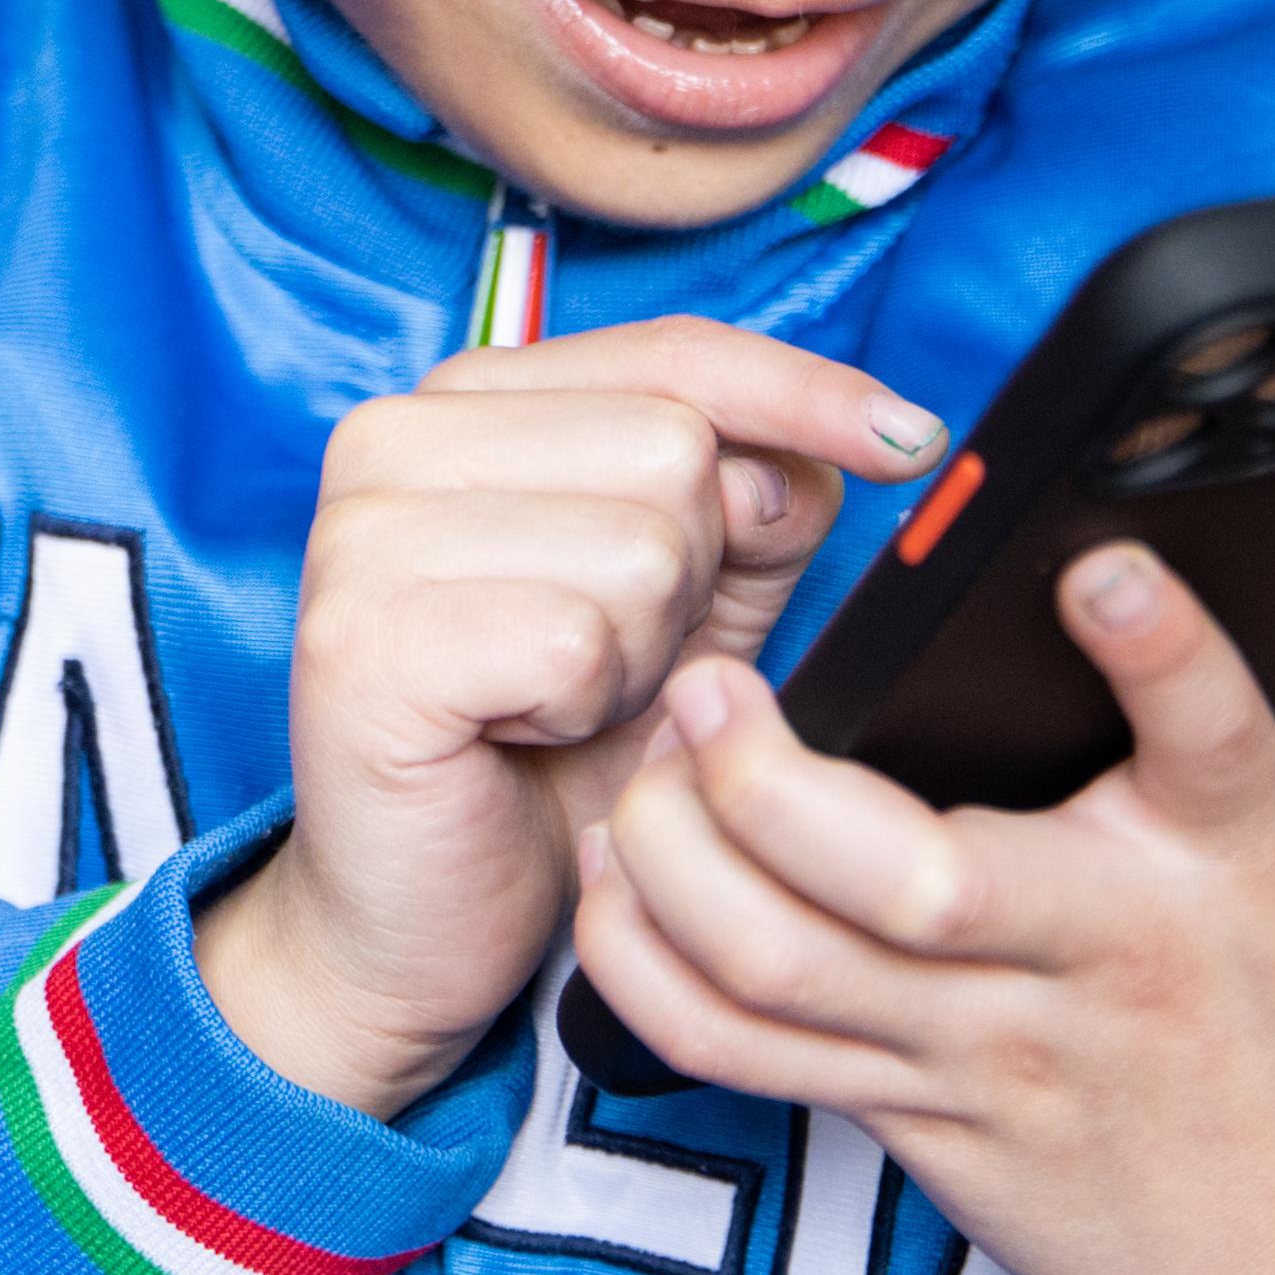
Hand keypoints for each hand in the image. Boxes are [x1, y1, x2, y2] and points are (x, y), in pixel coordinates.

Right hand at [198, 321, 943, 1118]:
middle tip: (608, 661)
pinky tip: (523, 737)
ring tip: (562, 705)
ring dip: (640, 658)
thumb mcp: (683, 611)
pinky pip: (572, 642)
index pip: (674, 352)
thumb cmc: (546, 758)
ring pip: (639, 544)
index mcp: (464, 403)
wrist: (416, 922)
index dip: (806, 394)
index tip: (912, 442)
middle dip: (692, 578)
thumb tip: (835, 451)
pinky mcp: (362, 640)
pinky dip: (582, 712)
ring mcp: (362, 532)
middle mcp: (390, 437)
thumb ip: (752, 512)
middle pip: (674, 446)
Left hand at [574, 542, 1274, 1274]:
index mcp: (1236, 854)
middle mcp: (1100, 952)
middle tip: (708, 680)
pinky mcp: (912, 1114)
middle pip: (910, 881)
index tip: (1096, 567)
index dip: (1160, 650)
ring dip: (676, 856)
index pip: (1211, 741)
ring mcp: (990, 1048)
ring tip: (646, 758)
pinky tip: (619, 874)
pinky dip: (645, 965)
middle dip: (772, 778)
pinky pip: (741, 1051)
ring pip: (785, 966)